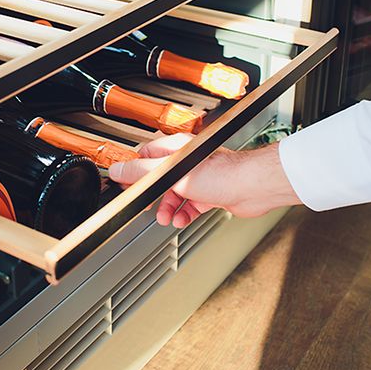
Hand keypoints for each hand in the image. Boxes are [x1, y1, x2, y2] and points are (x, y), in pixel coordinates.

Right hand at [108, 134, 300, 228]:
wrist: (252, 188)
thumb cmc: (221, 173)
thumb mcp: (172, 173)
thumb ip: (143, 172)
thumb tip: (118, 169)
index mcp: (176, 150)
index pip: (146, 157)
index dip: (135, 172)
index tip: (127, 185)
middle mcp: (187, 162)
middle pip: (160, 179)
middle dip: (153, 195)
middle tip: (147, 204)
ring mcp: (199, 179)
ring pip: (175, 195)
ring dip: (168, 208)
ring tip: (166, 217)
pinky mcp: (210, 194)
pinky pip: (190, 205)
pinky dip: (184, 214)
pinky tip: (182, 219)